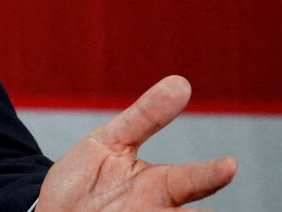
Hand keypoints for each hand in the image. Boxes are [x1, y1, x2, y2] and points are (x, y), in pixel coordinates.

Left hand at [38, 75, 236, 210]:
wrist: (51, 211)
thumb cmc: (84, 178)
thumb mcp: (110, 140)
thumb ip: (144, 117)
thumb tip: (181, 83)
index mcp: (159, 185)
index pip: (193, 178)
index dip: (212, 173)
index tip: (230, 164)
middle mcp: (156, 210)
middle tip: (212, 210)